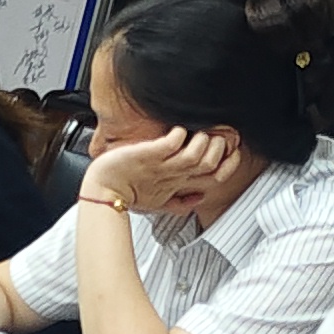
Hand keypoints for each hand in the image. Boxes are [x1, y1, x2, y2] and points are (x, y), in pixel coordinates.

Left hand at [81, 126, 236, 214]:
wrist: (103, 192)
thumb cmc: (128, 195)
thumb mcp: (159, 203)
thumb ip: (181, 202)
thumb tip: (199, 198)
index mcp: (180, 184)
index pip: (217, 176)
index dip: (229, 163)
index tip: (230, 151)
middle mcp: (175, 175)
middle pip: (211, 162)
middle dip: (218, 146)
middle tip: (212, 137)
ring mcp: (162, 165)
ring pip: (196, 153)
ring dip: (201, 139)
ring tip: (196, 132)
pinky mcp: (149, 154)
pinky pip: (172, 142)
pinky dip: (178, 133)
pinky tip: (176, 130)